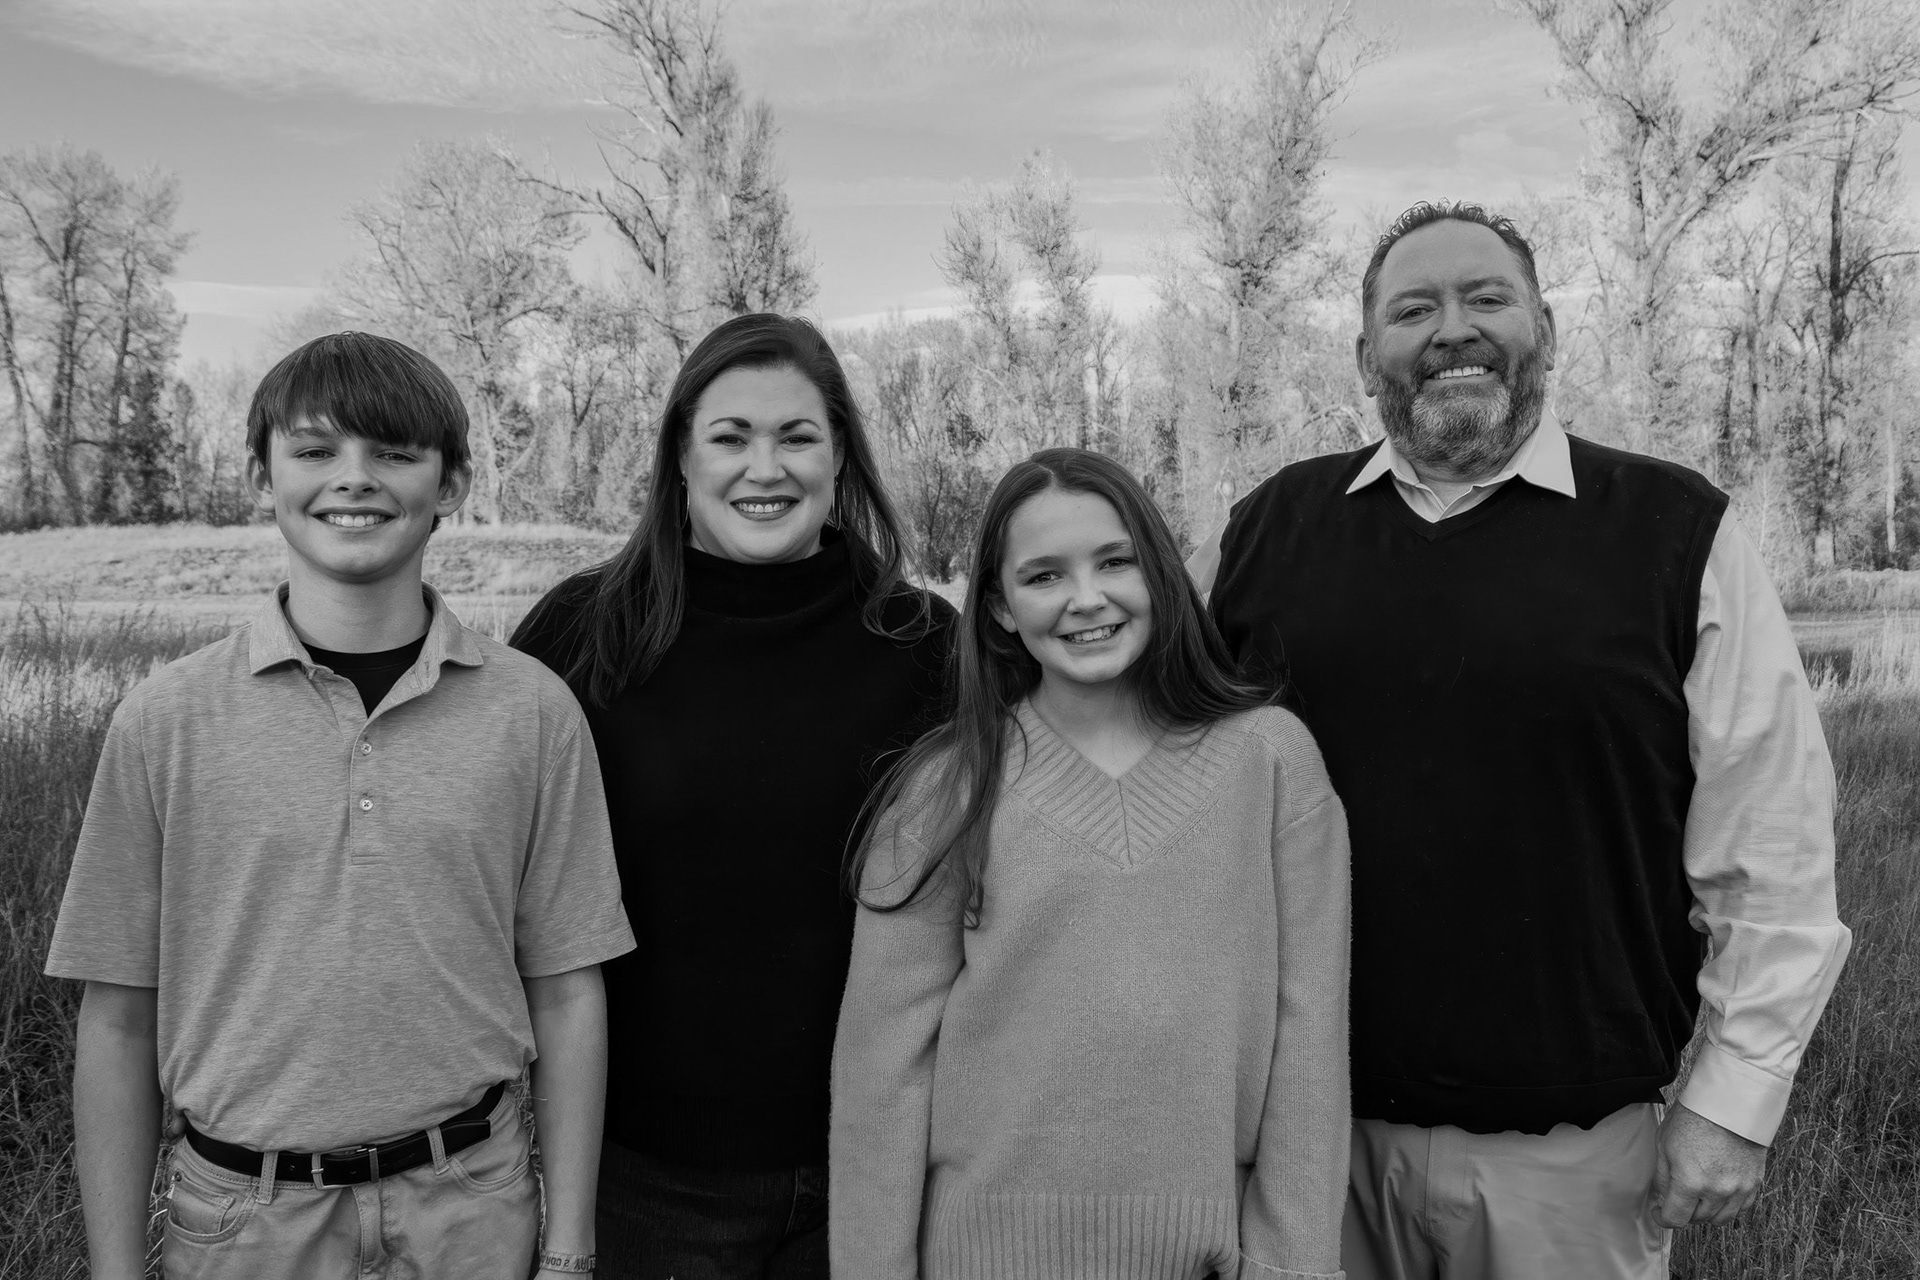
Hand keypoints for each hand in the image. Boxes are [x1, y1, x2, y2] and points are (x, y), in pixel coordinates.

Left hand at [1648, 1102, 1767, 1227]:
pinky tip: (1717, 1195)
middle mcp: (1717, 1191)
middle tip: (1676, 1199)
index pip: (1675, 1218)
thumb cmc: (1693, 1118)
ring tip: (1697, 1198)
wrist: (1730, 1103)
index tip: (1658, 1211)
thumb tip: (1661, 1196)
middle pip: (1697, 1220)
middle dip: (1683, 1212)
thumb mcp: (1664, 1144)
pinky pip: (1740, 1209)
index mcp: (1690, 1182)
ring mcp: (1739, 1189)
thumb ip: (1662, 1176)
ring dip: (1705, 1213)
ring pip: (1720, 1219)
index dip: (1663, 1218)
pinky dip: (1727, 1207)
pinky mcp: (1754, 1183)